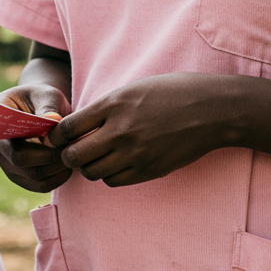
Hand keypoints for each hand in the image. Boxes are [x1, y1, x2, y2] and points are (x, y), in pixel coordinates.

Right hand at [0, 84, 73, 192]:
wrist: (41, 106)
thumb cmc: (43, 97)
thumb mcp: (46, 94)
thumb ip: (48, 106)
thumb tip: (53, 121)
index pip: (7, 138)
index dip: (34, 144)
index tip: (58, 138)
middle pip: (20, 161)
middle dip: (50, 157)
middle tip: (71, 148)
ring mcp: (6, 161)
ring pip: (31, 177)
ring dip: (55, 170)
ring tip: (71, 156)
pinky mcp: (19, 174)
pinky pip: (37, 185)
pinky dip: (56, 180)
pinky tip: (68, 167)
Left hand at [49, 72, 241, 186]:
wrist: (212, 110)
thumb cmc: (173, 92)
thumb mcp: (133, 89)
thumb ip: (106, 107)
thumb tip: (79, 126)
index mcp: (113, 104)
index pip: (68, 128)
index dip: (57, 135)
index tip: (58, 136)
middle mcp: (120, 131)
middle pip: (74, 156)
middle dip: (68, 155)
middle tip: (74, 151)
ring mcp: (135, 153)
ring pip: (92, 173)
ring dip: (89, 167)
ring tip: (97, 157)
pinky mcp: (149, 169)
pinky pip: (114, 181)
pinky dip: (109, 175)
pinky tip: (117, 163)